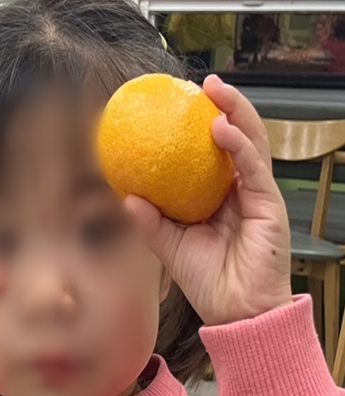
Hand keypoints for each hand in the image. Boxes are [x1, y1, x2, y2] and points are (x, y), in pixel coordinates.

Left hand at [125, 75, 291, 325]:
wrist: (235, 312)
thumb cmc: (208, 281)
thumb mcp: (169, 245)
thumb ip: (150, 221)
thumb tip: (126, 196)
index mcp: (220, 195)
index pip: (215, 151)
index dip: (205, 123)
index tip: (183, 101)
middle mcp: (241, 190)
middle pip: (240, 137)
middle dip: (227, 105)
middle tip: (205, 82)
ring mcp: (258, 195)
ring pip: (253, 144)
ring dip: (237, 113)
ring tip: (218, 92)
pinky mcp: (269, 206)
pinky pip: (255, 169)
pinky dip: (240, 147)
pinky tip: (223, 130)